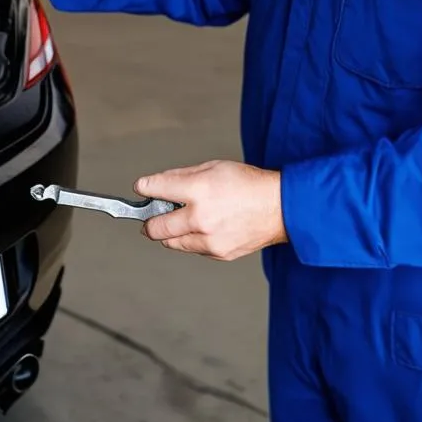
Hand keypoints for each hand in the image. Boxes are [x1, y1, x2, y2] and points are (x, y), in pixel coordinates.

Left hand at [134, 161, 287, 260]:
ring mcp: (209, 240)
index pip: (155, 189)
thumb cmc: (248, 184)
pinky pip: (192, 248)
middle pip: (155, 228)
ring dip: (170, 231)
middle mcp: (200, 219)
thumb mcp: (213, 167)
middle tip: (153, 213)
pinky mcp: (218, 254)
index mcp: (198, 191)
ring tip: (185, 218)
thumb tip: (157, 185)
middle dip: (149, 220)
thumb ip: (181, 177)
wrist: (280, 208)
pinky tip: (206, 226)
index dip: (144, 187)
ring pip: (171, 243)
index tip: (141, 188)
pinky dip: (191, 239)